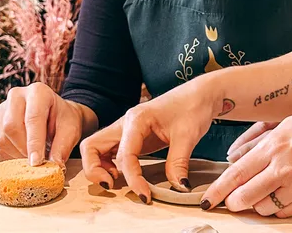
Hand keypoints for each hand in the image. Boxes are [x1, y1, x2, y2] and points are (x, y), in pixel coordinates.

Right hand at [0, 82, 90, 165]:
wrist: (56, 115)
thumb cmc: (63, 120)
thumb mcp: (71, 130)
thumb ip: (63, 146)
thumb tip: (55, 165)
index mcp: (38, 92)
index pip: (33, 118)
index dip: (34, 142)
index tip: (37, 162)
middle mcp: (17, 96)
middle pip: (11, 126)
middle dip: (24, 149)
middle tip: (37, 162)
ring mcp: (3, 108)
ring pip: (1, 137)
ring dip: (16, 153)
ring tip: (32, 157)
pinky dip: (10, 154)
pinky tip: (23, 153)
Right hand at [80, 76, 221, 201]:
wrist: (200, 94)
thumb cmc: (192, 107)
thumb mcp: (188, 135)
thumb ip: (178, 162)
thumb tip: (178, 186)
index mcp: (137, 119)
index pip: (124, 155)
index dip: (132, 179)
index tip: (145, 196)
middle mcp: (125, 123)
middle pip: (91, 146)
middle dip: (94, 170)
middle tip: (112, 186)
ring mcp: (126, 129)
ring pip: (96, 148)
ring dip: (98, 167)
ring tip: (116, 182)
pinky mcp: (131, 136)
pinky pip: (109, 151)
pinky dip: (108, 164)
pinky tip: (123, 174)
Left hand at [202, 103, 291, 217]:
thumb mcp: (288, 122)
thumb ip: (260, 141)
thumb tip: (237, 156)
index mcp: (274, 146)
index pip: (236, 175)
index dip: (218, 190)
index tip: (208, 199)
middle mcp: (283, 169)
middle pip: (245, 197)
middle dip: (233, 202)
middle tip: (230, 200)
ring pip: (264, 208)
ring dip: (256, 205)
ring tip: (257, 196)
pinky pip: (285, 212)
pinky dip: (276, 208)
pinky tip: (277, 197)